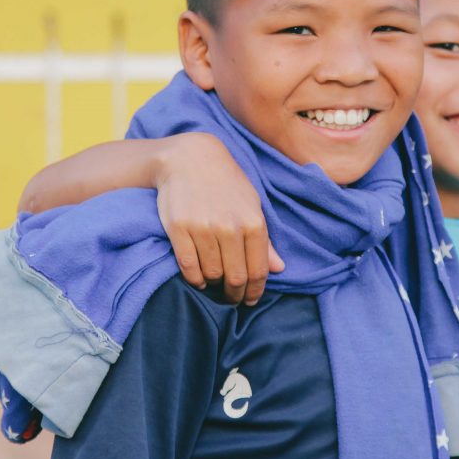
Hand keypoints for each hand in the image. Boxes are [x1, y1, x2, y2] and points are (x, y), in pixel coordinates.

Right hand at [154, 133, 283, 305]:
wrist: (190, 158)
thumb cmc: (226, 183)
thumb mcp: (252, 205)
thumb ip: (264, 240)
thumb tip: (279, 269)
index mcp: (253, 222)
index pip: (258, 270)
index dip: (255, 291)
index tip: (250, 299)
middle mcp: (229, 227)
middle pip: (235, 277)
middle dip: (235, 294)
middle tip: (232, 298)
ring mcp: (203, 229)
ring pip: (212, 275)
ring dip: (214, 285)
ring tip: (215, 284)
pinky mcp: (178, 229)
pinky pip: (188, 267)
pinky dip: (195, 279)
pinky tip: (199, 279)